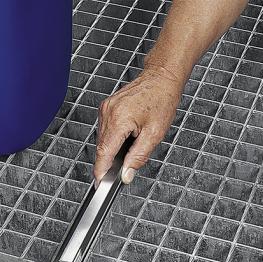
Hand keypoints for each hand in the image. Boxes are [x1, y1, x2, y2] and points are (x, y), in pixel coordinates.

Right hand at [94, 66, 183, 184]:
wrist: (161, 77)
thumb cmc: (162, 100)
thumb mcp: (154, 134)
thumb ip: (138, 157)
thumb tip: (126, 174)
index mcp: (118, 120)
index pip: (104, 153)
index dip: (101, 171)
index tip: (100, 183)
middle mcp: (108, 113)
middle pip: (102, 148)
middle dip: (109, 162)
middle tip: (121, 170)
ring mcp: (105, 109)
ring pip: (102, 140)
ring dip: (112, 149)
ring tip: (130, 145)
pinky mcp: (106, 108)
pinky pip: (105, 131)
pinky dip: (112, 139)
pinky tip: (126, 137)